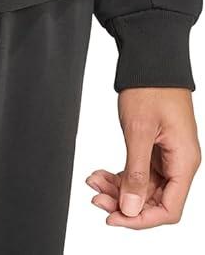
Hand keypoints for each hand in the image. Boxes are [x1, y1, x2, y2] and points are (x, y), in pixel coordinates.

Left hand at [86, 87, 200, 227]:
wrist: (151, 58)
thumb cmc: (151, 86)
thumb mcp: (140, 131)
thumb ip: (135, 173)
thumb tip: (130, 209)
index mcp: (184, 162)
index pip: (168, 209)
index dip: (141, 219)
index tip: (115, 216)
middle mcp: (179, 162)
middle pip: (154, 200)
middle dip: (124, 202)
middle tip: (97, 198)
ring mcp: (167, 156)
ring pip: (143, 187)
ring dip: (118, 188)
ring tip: (94, 182)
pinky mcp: (156, 148)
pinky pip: (138, 172)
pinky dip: (120, 175)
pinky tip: (101, 173)